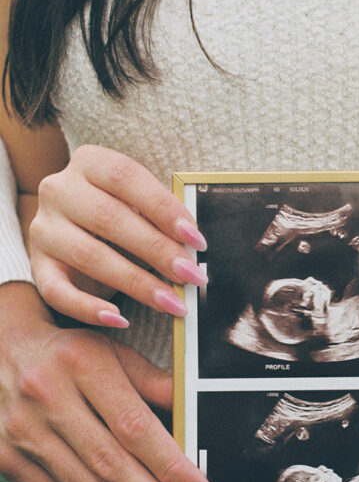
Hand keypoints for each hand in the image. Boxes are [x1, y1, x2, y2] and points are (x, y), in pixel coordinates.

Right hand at [0, 286, 210, 481]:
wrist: (1, 350)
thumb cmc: (73, 354)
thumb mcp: (116, 353)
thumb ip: (158, 385)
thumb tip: (196, 417)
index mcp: (82, 362)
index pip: (134, 426)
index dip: (170, 466)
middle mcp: (46, 395)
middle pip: (112, 467)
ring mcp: (21, 430)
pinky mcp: (5, 457)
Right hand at [29, 145, 207, 327]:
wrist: (74, 230)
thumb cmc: (119, 215)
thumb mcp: (137, 203)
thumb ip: (159, 215)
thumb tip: (193, 245)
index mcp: (88, 162)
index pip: (126, 178)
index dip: (164, 208)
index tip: (196, 239)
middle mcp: (58, 190)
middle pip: (109, 218)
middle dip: (158, 251)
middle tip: (192, 276)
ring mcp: (43, 228)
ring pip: (90, 256)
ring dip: (137, 284)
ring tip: (173, 302)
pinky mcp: (38, 265)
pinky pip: (58, 291)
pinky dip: (89, 309)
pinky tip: (120, 319)